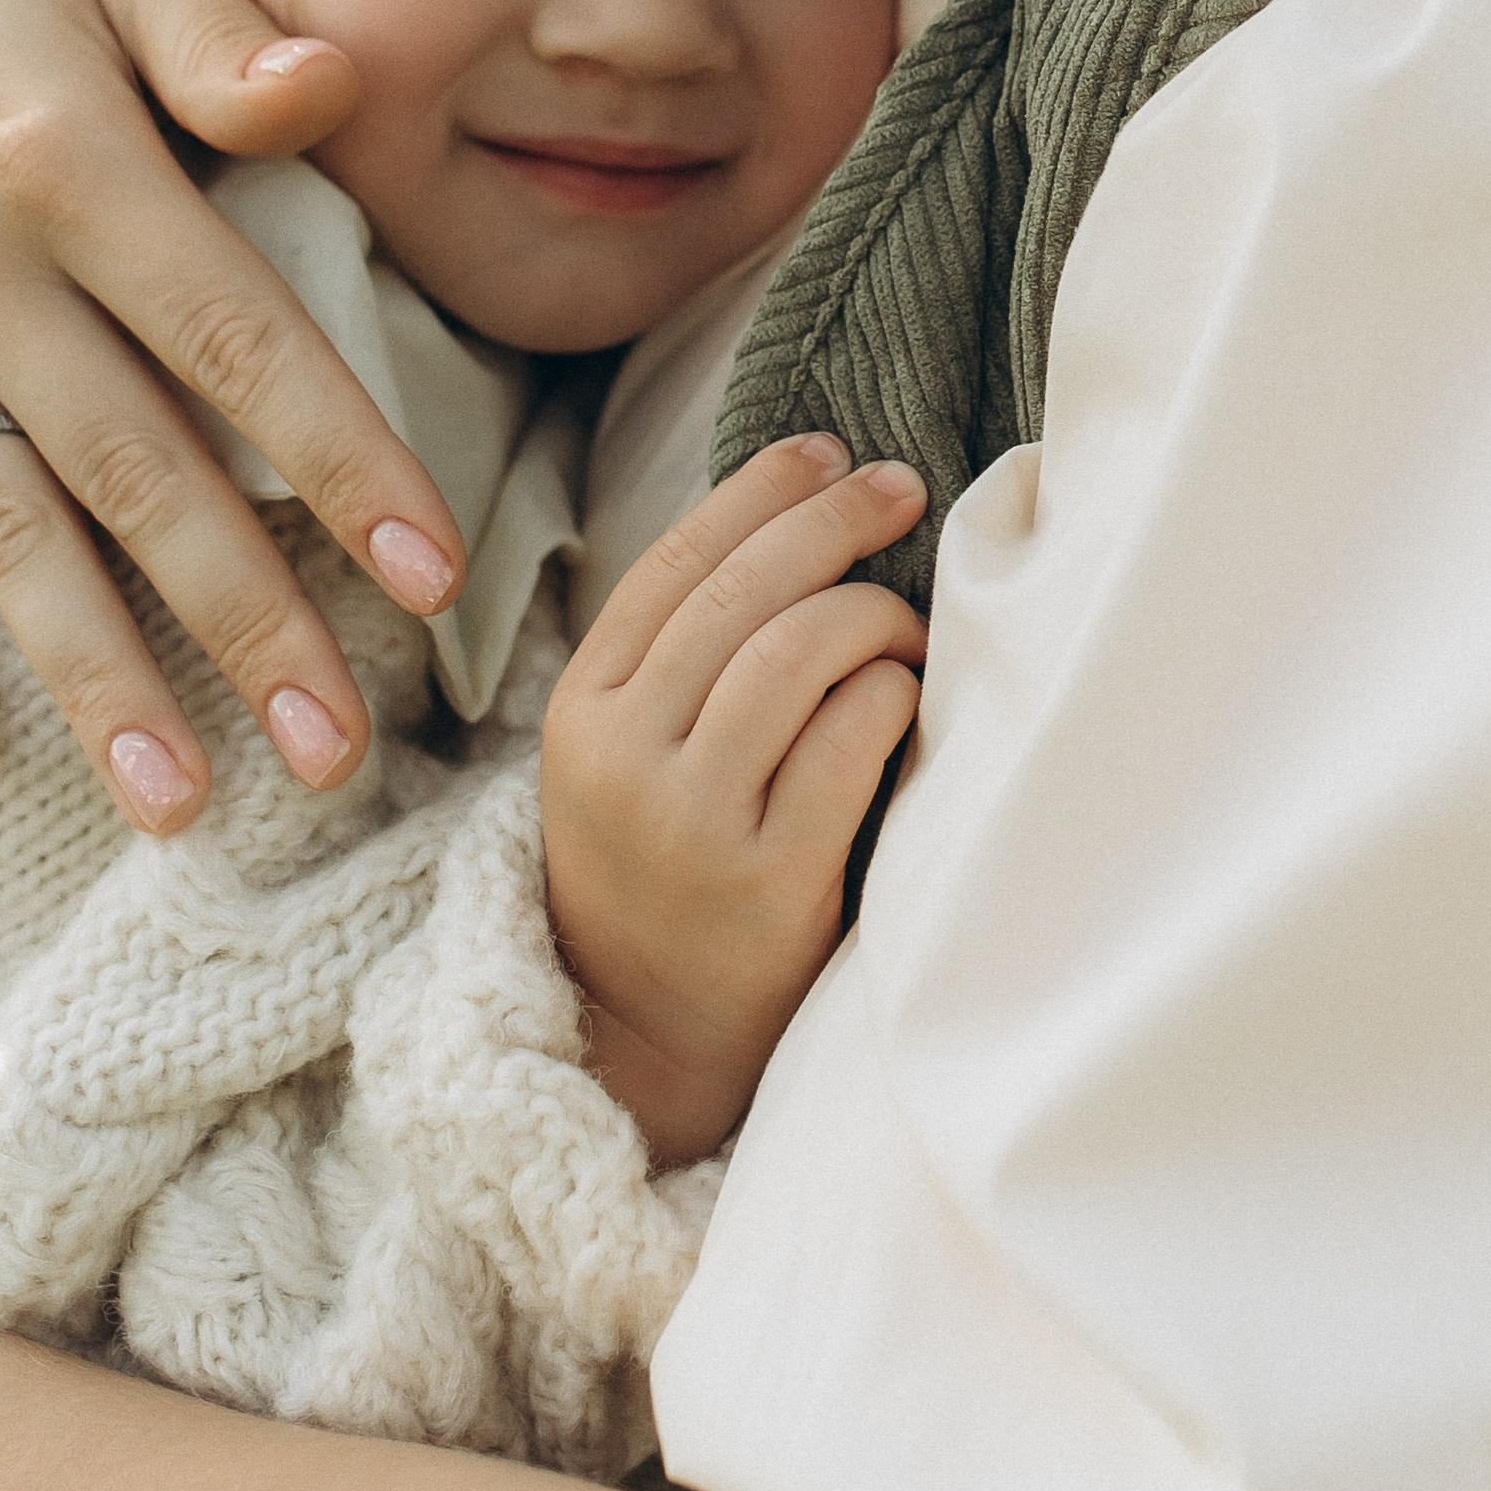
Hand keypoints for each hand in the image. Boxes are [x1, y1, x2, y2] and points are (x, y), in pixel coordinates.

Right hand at [0, 0, 470, 832]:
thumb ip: (220, 28)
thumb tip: (332, 88)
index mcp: (71, 164)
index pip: (234, 338)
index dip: (338, 459)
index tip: (431, 575)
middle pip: (136, 474)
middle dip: (242, 624)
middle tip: (337, 753)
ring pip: (7, 537)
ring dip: (91, 677)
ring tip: (175, 804)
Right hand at [540, 440, 928, 1167]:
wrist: (645, 1039)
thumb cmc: (661, 878)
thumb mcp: (624, 761)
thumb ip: (681, 662)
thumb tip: (797, 520)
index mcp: (583, 713)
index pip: (674, 565)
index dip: (758, 492)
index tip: (828, 451)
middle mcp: (626, 760)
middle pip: (742, 595)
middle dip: (832, 522)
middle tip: (898, 492)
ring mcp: (694, 823)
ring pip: (797, 654)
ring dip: (872, 616)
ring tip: (906, 626)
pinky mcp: (769, 882)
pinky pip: (849, 744)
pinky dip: (892, 699)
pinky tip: (907, 699)